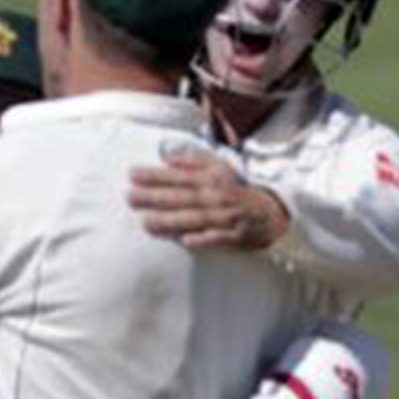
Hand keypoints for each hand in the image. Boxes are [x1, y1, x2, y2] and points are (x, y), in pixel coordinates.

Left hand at [129, 150, 288, 250]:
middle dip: (155, 197)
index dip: (155, 175)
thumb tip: (168, 156)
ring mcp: (225, 217)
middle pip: (181, 197)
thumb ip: (193, 161)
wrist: (268, 213)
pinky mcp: (233, 236)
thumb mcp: (218, 168)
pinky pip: (216, 238)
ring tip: (146, 222)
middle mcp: (216, 196)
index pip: (178, 176)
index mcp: (210, 178)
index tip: (132, 175)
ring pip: (195, 218)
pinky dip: (202, 239)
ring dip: (171, 221)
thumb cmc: (235, 189)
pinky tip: (184, 241)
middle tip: (130, 197)